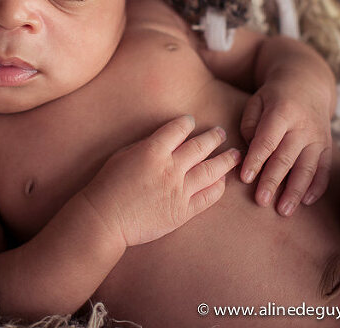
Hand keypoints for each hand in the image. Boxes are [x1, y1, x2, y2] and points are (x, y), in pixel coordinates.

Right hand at [80, 115, 240, 247]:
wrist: (105, 218)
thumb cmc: (107, 185)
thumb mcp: (122, 155)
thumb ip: (145, 146)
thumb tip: (164, 142)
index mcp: (153, 150)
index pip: (178, 129)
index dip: (187, 123)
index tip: (191, 122)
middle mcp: (170, 168)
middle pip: (201, 146)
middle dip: (214, 137)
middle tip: (221, 133)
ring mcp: (179, 190)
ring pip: (212, 170)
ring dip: (226, 159)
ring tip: (234, 154)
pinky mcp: (183, 211)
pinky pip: (209, 196)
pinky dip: (218, 186)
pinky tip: (222, 180)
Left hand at [239, 80, 332, 215]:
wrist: (308, 85)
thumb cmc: (274, 98)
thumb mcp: (256, 101)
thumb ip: (250, 125)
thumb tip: (251, 153)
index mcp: (282, 112)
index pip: (267, 141)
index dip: (256, 160)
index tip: (245, 178)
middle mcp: (303, 126)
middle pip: (286, 158)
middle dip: (273, 181)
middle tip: (261, 202)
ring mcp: (318, 137)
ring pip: (307, 168)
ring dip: (295, 191)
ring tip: (283, 211)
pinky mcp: (327, 146)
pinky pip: (324, 169)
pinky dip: (317, 187)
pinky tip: (306, 202)